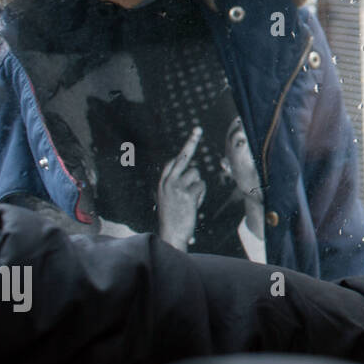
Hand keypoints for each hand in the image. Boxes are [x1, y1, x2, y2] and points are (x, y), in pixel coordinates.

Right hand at [157, 126, 205, 250]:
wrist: (170, 235)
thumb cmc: (173, 219)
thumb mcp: (170, 199)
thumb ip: (177, 185)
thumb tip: (193, 171)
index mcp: (162, 183)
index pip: (173, 161)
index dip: (184, 150)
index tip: (193, 135)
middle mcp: (167, 182)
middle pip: (183, 157)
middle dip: (191, 142)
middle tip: (198, 128)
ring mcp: (176, 187)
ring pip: (196, 174)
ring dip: (198, 186)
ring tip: (191, 200)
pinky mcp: (186, 193)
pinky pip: (201, 186)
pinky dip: (201, 195)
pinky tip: (193, 204)